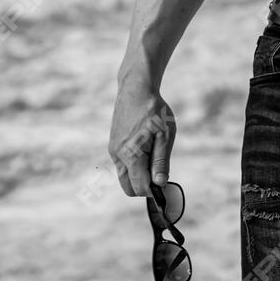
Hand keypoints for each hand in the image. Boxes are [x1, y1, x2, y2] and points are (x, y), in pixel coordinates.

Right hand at [109, 77, 175, 197]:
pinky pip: (122, 166)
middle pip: (128, 188)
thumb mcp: (165, 135)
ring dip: (138, 176)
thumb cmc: (154, 110)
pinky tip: (145, 150)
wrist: (135, 89)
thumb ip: (161, 161)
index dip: (154, 191)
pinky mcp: (113, 145)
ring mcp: (113, 150)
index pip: (140, 187)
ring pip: (124, 177)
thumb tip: (160, 184)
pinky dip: (133, 167)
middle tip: (159, 174)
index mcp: (131, 155)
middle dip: (144, 187)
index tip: (166, 185)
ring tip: (153, 157)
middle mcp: (118, 155)